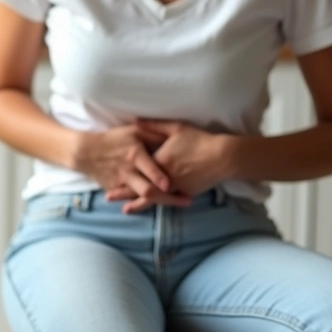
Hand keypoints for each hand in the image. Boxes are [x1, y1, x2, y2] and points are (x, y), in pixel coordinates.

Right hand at [74, 125, 189, 211]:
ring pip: (142, 198)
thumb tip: (173, 138)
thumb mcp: (133, 131)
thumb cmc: (113, 139)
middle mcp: (129, 172)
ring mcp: (122, 183)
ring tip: (179, 203)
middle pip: (148, 190)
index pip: (149, 169)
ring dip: (164, 202)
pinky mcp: (116, 190)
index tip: (171, 185)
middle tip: (187, 200)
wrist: (86, 152)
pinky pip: (133, 198)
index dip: (159, 178)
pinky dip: (147, 202)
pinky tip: (161, 203)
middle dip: (169, 198)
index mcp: (135, 155)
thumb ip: (153, 133)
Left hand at [105, 119, 230, 213]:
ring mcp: (174, 187)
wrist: (223, 157)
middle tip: (108, 197)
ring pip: (152, 197)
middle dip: (123, 192)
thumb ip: (154, 126)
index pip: (137, 167)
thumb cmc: (199, 140)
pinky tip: (152, 209)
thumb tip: (135, 121)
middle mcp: (163, 176)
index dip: (123, 171)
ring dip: (138, 204)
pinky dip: (158, 204)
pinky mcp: (185, 193)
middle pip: (140, 186)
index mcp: (158, 160)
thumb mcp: (176, 128)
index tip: (108, 173)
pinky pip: (168, 201)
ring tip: (126, 210)